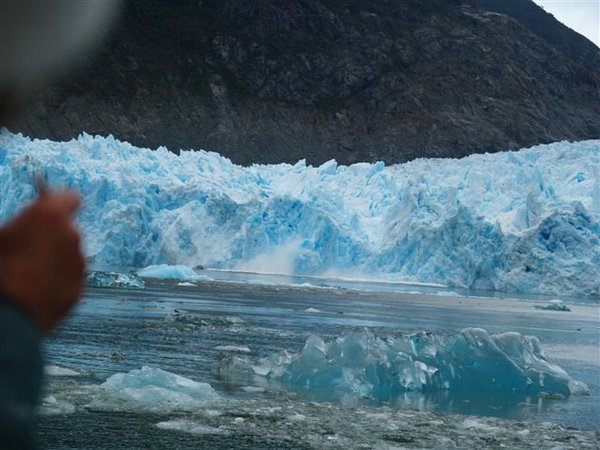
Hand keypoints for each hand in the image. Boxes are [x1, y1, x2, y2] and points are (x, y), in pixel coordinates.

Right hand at [0, 190, 84, 332]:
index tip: (51, 208)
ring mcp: (79, 264)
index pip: (69, 198)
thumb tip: (31, 224)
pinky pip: (70, 277)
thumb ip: (24, 224)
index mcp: (49, 216)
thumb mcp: (2, 236)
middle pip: (68, 229)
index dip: (60, 203)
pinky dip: (58, 280)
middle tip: (30, 247)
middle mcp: (72, 236)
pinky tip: (36, 290)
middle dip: (53, 235)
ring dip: (56, 259)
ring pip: (70, 255)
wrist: (5, 316)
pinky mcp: (79, 288)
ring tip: (28, 274)